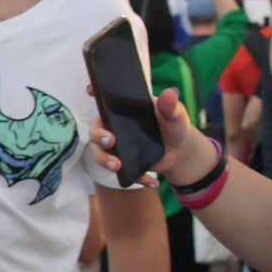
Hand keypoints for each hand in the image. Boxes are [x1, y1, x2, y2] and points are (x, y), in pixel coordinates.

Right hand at [88, 86, 209, 184]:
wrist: (180, 149)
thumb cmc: (173, 124)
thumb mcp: (176, 115)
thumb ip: (171, 107)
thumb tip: (169, 93)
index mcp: (124, 111)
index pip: (106, 101)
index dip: (96, 93)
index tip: (91, 89)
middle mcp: (114, 128)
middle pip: (96, 131)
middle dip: (98, 136)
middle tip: (109, 141)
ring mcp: (117, 148)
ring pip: (100, 154)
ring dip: (105, 161)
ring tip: (117, 166)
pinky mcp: (125, 165)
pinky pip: (124, 174)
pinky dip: (138, 179)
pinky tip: (152, 182)